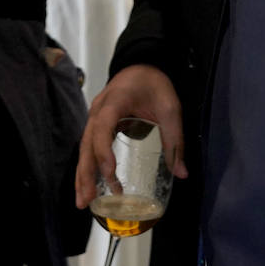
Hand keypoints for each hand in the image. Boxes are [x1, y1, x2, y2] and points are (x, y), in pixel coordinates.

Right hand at [76, 64, 187, 207]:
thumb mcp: (170, 108)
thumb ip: (175, 139)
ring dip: (82, 174)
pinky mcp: (98, 123)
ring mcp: (95, 116)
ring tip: (83, 201)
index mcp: (114, 101)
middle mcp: (98, 110)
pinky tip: (89, 185)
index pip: (103, 128)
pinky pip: (89, 145)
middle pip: (87, 143)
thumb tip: (181, 173)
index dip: (104, 152)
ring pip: (84, 147)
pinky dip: (88, 166)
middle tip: (86, 200)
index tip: (111, 174)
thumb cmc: (154, 83)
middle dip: (86, 173)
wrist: (142, 64)